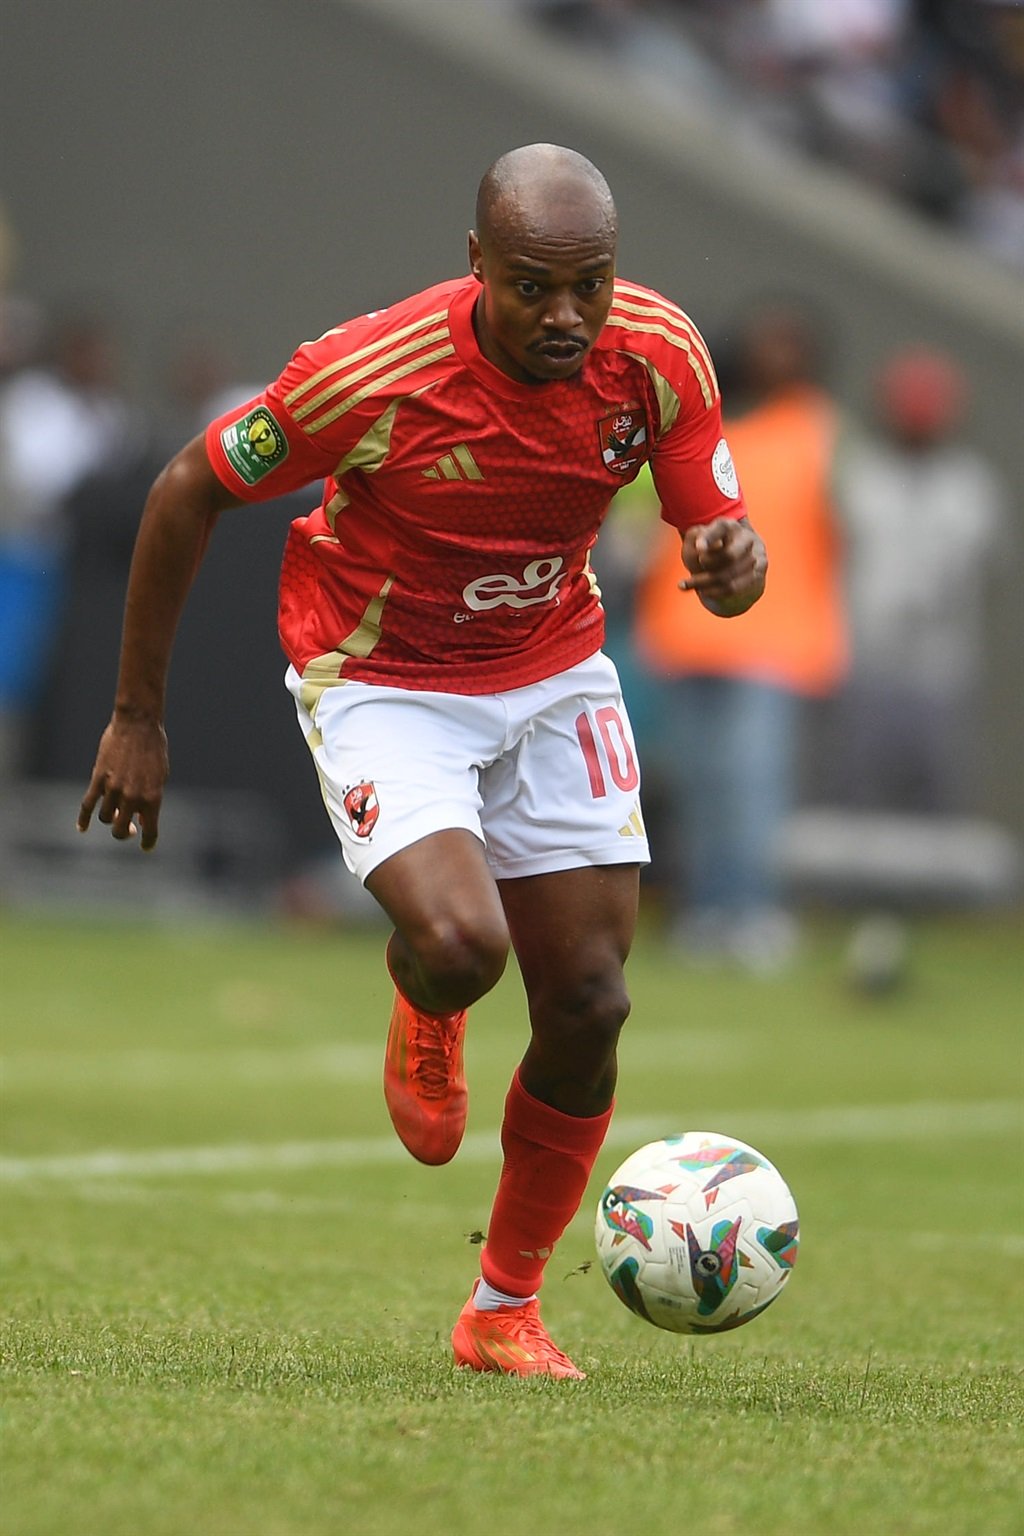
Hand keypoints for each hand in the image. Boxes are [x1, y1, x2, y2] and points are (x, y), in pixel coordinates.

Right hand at [77, 714, 168, 850]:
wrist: (138, 724)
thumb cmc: (154, 749)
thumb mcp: (160, 776)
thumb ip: (150, 799)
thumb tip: (140, 819)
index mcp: (152, 798)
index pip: (150, 830)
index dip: (148, 842)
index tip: (146, 846)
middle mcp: (133, 797)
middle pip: (120, 829)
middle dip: (123, 832)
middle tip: (128, 827)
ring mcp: (114, 789)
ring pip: (104, 817)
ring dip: (108, 818)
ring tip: (114, 812)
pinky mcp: (98, 779)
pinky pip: (87, 805)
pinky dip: (83, 819)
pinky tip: (82, 828)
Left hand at [680, 516, 766, 615]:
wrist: (736, 557)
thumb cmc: (710, 546)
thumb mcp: (697, 538)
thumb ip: (694, 539)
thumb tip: (701, 550)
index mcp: (729, 525)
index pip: (720, 529)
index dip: (709, 538)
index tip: (699, 549)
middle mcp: (746, 537)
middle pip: (730, 556)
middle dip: (709, 566)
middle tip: (690, 570)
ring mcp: (756, 554)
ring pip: (731, 575)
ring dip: (706, 583)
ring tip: (687, 584)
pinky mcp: (758, 571)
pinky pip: (735, 587)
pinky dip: (715, 592)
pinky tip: (702, 591)